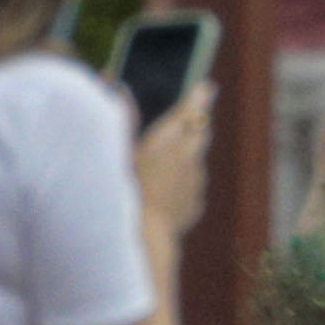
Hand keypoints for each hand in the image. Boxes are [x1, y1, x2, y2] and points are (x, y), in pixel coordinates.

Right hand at [133, 87, 211, 250]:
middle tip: (187, 119)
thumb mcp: (117, 151)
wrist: (143, 238)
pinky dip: (181, 186)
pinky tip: (161, 196)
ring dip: (185, 158)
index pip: (191, 110)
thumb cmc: (122, 191)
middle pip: (201, 132)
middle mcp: (189, 157)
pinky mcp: (195, 204)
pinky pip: (192, 188)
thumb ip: (124, 117)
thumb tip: (122, 86)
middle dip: (196, 123)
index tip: (207, 87)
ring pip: (195, 162)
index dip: (200, 97)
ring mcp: (196, 182)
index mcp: (169, 138)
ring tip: (162, 167)